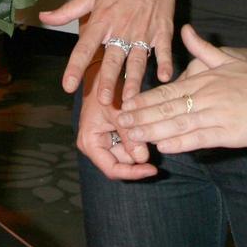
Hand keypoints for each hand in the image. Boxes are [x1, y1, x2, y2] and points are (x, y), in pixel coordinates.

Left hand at [42, 0, 182, 102]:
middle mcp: (121, 27)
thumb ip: (69, 9)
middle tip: (104, 101)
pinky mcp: (162, 29)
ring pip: (137, 60)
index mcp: (102, 18)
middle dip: (109, 81)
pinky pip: (162, 50)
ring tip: (131, 99)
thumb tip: (44, 16)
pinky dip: (164, 63)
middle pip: (113, 59)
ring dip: (134, 80)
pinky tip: (164, 78)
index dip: (75, 66)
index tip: (67, 85)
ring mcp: (143, 29)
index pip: (85, 46)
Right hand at [76, 66, 156, 180]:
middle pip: (121, 163)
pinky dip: (138, 139)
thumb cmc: (105, 89)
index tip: (153, 170)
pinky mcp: (111, 135)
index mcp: (90, 143)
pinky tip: (148, 129)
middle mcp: (94, 146)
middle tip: (156, 143)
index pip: (112, 169)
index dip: (133, 173)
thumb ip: (128, 136)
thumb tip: (143, 159)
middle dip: (138, 156)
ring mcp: (103, 141)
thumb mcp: (118, 112)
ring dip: (139, 146)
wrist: (101, 73)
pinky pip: (127, 144)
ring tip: (151, 130)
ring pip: (126, 154)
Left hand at [117, 26, 246, 152]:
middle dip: (139, 117)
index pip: (165, 92)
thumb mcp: (227, 59)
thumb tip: (185, 30)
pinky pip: (200, 138)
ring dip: (152, 130)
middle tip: (116, 123)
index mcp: (202, 80)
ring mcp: (215, 115)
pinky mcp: (227, 133)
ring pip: (178, 123)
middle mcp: (205, 96)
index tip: (122, 106)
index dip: (142, 100)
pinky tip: (164, 146)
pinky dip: (181, 142)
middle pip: (165, 108)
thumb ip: (202, 48)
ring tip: (132, 136)